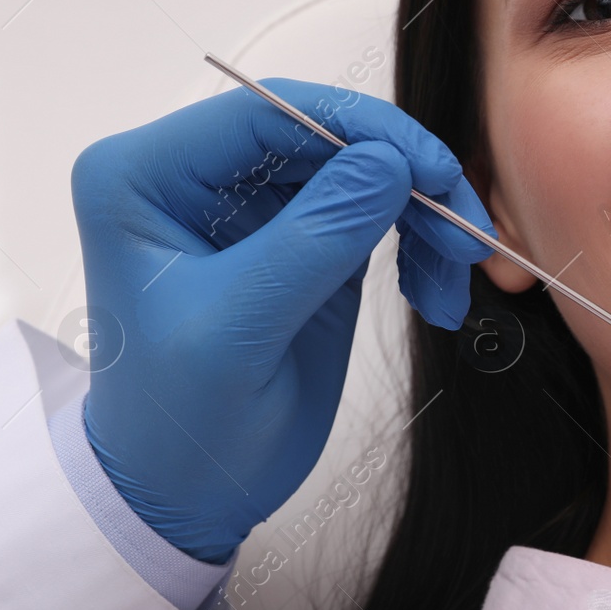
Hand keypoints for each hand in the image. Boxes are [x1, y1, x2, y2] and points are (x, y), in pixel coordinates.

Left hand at [71, 80, 494, 562]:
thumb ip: (313, 239)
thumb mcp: (238, 330)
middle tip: (464, 230)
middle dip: (404, 179)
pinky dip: (419, 245)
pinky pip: (377, 213)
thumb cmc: (176, 423)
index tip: (432, 170)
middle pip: (326, 136)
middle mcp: (198, 175)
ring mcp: (255, 206)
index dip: (359, 129)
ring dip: (422, 215)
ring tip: (456, 275)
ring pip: (363, 170)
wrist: (182, 496)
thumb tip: (388, 162)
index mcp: (146, 176)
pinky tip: (437, 294)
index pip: (267, 113)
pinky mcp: (304, 239)